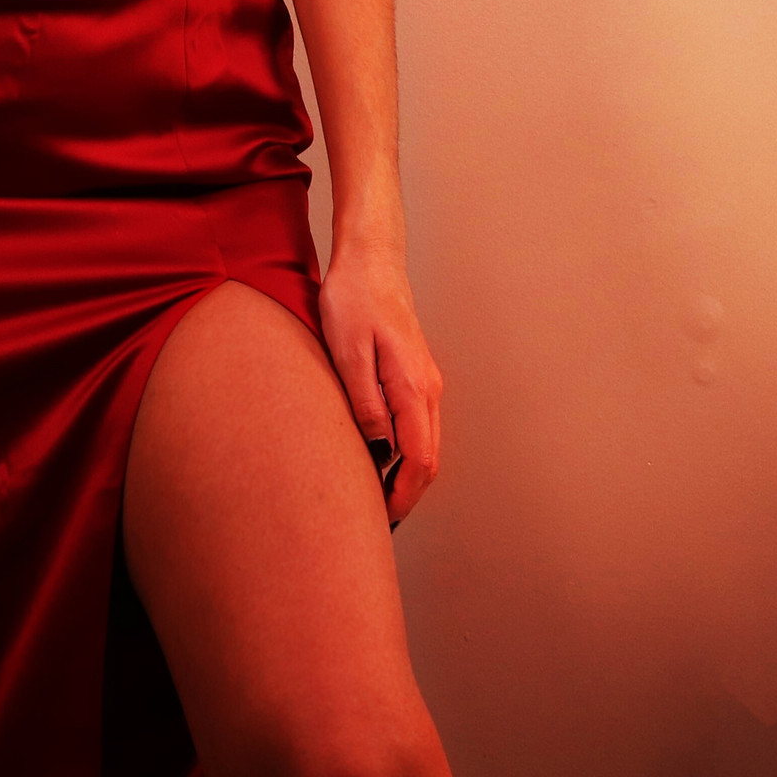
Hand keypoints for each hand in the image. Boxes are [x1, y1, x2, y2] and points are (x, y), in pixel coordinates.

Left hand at [317, 236, 443, 526]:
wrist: (370, 258)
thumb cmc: (354, 297)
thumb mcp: (347, 351)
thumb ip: (364, 401)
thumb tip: (379, 446)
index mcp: (413, 386)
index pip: (421, 459)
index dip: (403, 495)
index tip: (382, 518)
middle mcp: (428, 388)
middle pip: (429, 457)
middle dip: (407, 492)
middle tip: (376, 517)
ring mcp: (425, 379)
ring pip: (426, 441)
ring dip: (406, 471)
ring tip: (373, 492)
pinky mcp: (414, 372)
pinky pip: (417, 422)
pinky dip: (405, 448)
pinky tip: (379, 453)